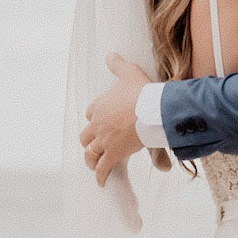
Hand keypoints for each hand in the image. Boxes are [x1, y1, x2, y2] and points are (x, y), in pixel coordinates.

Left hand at [80, 53, 150, 186]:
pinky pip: (103, 168)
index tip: (101, 123)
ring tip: (94, 164)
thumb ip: (118, 65)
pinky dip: (101, 176)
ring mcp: (104, 140)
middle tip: (94, 146)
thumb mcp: (129, 73)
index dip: (95, 119)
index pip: (90, 114)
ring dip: (92, 159)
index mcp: (99, 106)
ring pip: (91, 153)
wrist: (151, 110)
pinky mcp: (113, 153)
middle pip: (85, 136)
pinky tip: (101, 182)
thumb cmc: (142, 91)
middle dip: (89, 141)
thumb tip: (110, 54)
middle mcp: (97, 124)